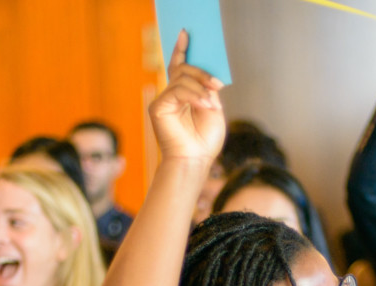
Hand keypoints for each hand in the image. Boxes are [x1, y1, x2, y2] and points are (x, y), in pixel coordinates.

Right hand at [150, 30, 225, 164]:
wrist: (195, 161)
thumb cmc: (205, 141)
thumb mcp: (213, 109)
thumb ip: (208, 89)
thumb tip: (207, 75)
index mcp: (184, 95)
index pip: (180, 67)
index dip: (181, 50)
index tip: (186, 34)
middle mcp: (171, 96)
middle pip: (183, 69)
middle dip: (202, 73)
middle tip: (217, 84)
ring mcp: (163, 101)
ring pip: (182, 78)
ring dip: (201, 89)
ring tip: (212, 105)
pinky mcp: (158, 108)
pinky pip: (177, 91)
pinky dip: (194, 96)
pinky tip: (205, 106)